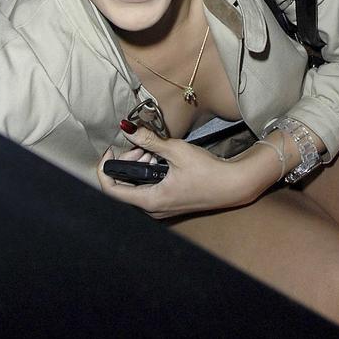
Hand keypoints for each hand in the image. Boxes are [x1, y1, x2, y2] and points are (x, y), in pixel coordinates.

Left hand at [97, 127, 252, 218]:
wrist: (233, 185)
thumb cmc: (208, 172)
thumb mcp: (177, 151)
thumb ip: (150, 140)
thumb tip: (128, 128)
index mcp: (150, 201)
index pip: (111, 191)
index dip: (105, 169)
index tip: (110, 150)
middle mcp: (153, 209)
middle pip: (124, 187)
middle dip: (127, 162)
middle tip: (140, 145)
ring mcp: (161, 207)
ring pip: (136, 187)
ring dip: (139, 166)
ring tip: (152, 150)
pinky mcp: (169, 202)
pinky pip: (148, 188)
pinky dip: (148, 172)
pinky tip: (160, 158)